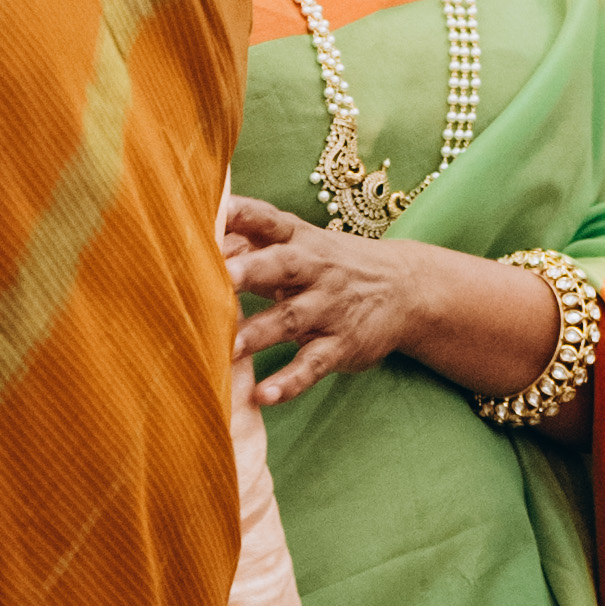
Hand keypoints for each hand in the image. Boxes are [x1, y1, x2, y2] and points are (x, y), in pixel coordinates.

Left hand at [224, 200, 432, 409]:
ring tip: (230, 349)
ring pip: (291, 319)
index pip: (269, 221)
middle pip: (281, 267)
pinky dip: (290, 381)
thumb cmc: (332, 265)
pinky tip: (265, 395)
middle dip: (251, 271)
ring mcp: (329, 309)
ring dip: (260, 333)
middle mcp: (314, 270)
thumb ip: (253, 240)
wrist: (405, 288)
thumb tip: (199, 229)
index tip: (216, 210)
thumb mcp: (302, 244)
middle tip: (222, 277)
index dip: (243, 214)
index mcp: (299, 241)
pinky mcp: (340, 345)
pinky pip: (313, 364)